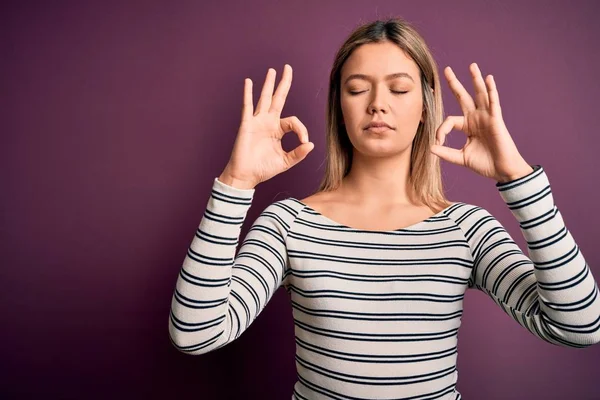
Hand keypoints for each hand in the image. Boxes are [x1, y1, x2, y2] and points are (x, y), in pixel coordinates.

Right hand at [220, 64, 313, 188]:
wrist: (246, 176)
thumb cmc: (263, 169)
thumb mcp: (285, 162)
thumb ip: (298, 154)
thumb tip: (311, 144)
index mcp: (278, 130)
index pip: (293, 122)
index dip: (302, 129)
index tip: (304, 141)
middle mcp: (268, 122)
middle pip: (277, 99)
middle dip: (283, 83)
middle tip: (288, 68)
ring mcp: (256, 122)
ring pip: (264, 99)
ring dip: (268, 84)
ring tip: (272, 71)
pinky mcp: (247, 125)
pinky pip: (247, 107)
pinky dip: (248, 94)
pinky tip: (249, 82)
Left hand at [429, 63, 532, 182]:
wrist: (502, 171)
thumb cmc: (485, 164)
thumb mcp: (461, 158)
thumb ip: (446, 153)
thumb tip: (430, 148)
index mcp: (467, 126)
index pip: (449, 121)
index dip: (440, 131)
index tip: (438, 142)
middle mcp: (476, 118)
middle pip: (463, 97)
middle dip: (455, 84)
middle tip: (446, 70)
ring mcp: (487, 117)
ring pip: (480, 94)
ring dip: (476, 80)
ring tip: (472, 65)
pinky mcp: (496, 120)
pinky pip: (494, 102)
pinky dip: (492, 90)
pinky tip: (489, 78)